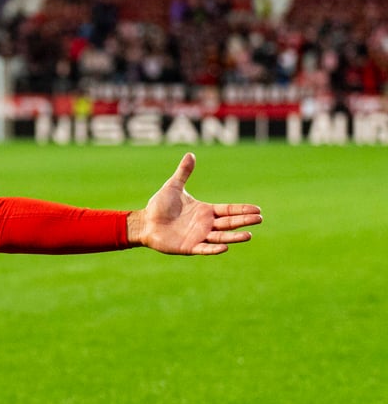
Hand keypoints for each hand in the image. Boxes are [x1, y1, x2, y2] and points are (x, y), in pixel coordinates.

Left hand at [128, 153, 262, 254]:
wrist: (144, 222)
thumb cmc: (158, 206)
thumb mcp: (173, 186)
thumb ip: (183, 173)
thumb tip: (190, 154)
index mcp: (205, 211)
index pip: (228, 210)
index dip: (242, 210)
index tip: (258, 209)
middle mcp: (205, 225)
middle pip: (229, 223)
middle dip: (244, 221)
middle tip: (259, 219)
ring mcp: (198, 236)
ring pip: (221, 237)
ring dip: (234, 237)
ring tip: (248, 235)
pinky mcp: (189, 247)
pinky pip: (204, 249)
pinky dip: (214, 249)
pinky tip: (225, 248)